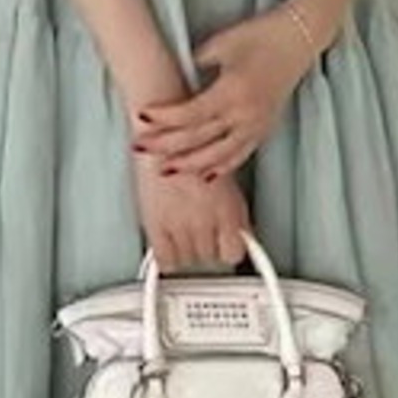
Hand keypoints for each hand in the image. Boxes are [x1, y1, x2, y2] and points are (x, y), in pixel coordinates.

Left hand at [132, 4, 316, 179]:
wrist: (300, 38)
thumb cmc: (262, 35)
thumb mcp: (223, 42)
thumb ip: (197, 61)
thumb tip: (179, 77)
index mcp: (232, 92)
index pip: (190, 114)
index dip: (164, 118)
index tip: (142, 117)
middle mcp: (245, 115)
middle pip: (198, 139)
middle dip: (165, 146)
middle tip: (139, 148)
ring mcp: (256, 125)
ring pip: (218, 156)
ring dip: (189, 165)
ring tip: (165, 170)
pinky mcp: (264, 128)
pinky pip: (240, 156)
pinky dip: (220, 167)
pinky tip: (204, 175)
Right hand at [132, 152, 251, 271]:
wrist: (164, 136)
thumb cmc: (193, 150)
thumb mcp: (226, 180)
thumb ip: (234, 213)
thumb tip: (240, 234)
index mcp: (228, 211)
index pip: (233, 253)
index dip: (226, 249)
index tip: (221, 245)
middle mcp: (207, 221)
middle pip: (209, 257)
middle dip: (203, 245)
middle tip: (197, 230)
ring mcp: (182, 226)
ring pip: (187, 260)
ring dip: (184, 249)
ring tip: (180, 229)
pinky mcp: (157, 226)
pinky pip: (166, 260)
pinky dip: (166, 257)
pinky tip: (166, 243)